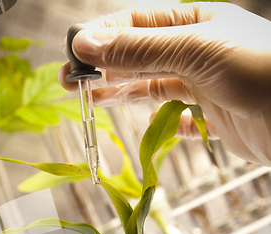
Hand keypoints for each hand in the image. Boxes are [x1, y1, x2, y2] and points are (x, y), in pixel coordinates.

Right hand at [58, 2, 270, 165]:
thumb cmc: (257, 69)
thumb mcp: (194, 49)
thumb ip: (140, 48)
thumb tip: (87, 44)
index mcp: (192, 22)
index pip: (135, 24)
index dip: (101, 37)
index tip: (73, 55)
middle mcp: (195, 52)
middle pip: (138, 57)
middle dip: (103, 68)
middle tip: (69, 82)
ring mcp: (203, 86)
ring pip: (151, 87)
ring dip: (120, 93)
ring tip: (89, 100)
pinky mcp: (211, 119)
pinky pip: (176, 120)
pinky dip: (158, 123)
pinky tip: (140, 124)